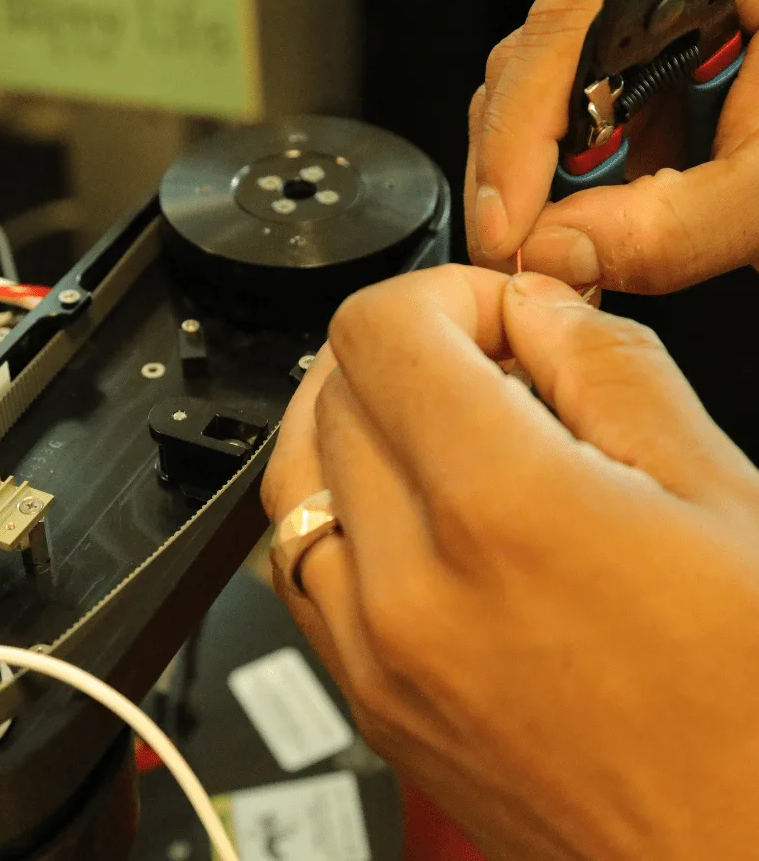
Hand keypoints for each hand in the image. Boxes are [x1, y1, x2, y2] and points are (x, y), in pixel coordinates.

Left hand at [262, 264, 758, 860]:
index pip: (380, 332)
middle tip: (491, 373)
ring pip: (293, 472)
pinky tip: (405, 505)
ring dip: (354, 419)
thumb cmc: (756, 711)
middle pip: (334, 389)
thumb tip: (533, 308)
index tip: (495, 316)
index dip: (441, 295)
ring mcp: (371, 654)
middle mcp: (408, 586)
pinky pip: (299, 561)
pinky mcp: (365, 700)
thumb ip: (611, 371)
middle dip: (409, 353)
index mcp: (500, 511)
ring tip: (435, 422)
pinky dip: (336, 504)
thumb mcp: (721, 497)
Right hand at [466, 0, 758, 293]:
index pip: (565, 38)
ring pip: (558, 89)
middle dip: (517, 167)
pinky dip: (587, 175)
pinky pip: (600, 110)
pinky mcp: (678, 59)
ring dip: (548, 177)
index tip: (505, 234)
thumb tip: (557, 253)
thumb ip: (668, 228)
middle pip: (541, 60)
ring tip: (570, 243)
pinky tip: (603, 218)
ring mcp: (675, 15)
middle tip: (524, 251)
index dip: (514, 143)